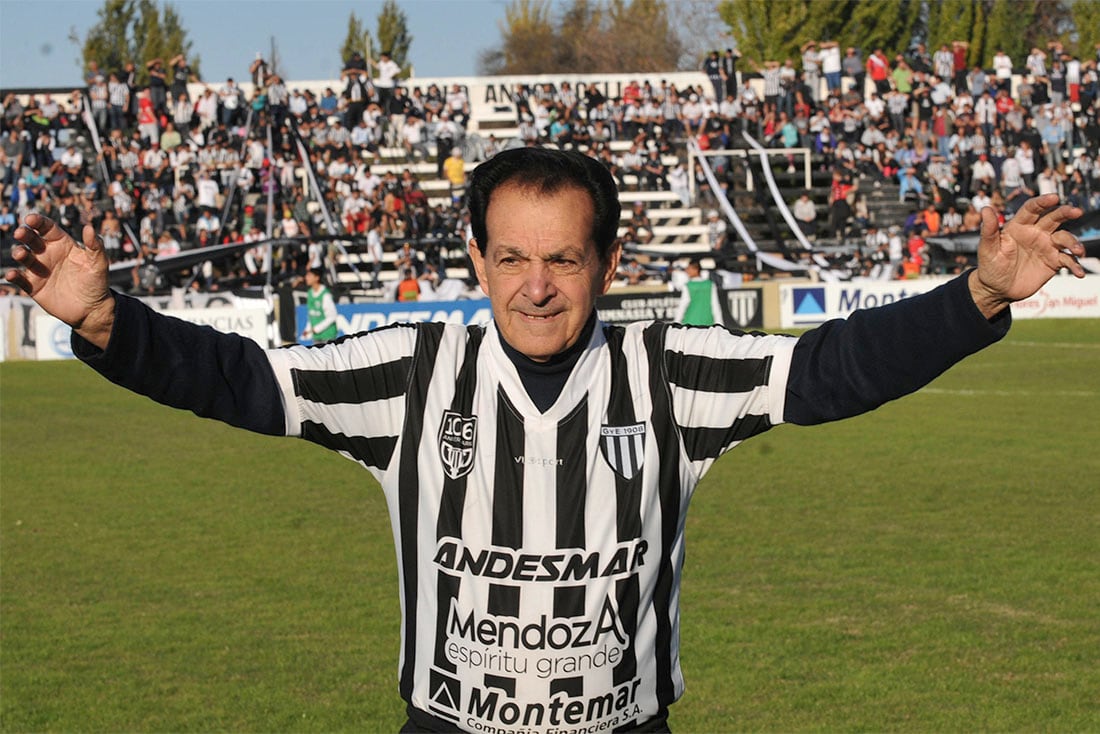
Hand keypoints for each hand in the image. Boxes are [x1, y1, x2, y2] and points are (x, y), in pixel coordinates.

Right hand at [5, 213, 114, 348]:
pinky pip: (20, 279)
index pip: (47, 228)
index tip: (31, 219)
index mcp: (63, 244)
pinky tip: (12, 275)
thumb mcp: (99, 263)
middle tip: (20, 233)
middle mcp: (48, 254)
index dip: (38, 222)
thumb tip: (89, 227)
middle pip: (31, 239)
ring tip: (21, 254)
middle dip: (24, 234)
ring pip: (23, 256)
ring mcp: (39, 269)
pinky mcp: (33, 286)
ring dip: (19, 253)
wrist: (92, 309)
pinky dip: (14, 276)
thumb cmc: (97, 283)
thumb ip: (95, 245)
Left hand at [968, 194, 1084, 318]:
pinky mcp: (1053, 262)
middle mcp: (1035, 233)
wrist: (997, 290)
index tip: (1053, 197)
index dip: (1042, 202)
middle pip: (1054, 218)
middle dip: (1065, 213)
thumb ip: (989, 230)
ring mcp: (1046, 246)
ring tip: (1077, 251)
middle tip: (1076, 211)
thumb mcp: (987, 249)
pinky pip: (1068, 260)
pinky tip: (1078, 272)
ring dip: (1073, 242)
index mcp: (1019, 226)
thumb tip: (985, 209)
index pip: (1032, 209)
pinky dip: (1075, 265)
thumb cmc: (990, 267)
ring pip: (1064, 238)